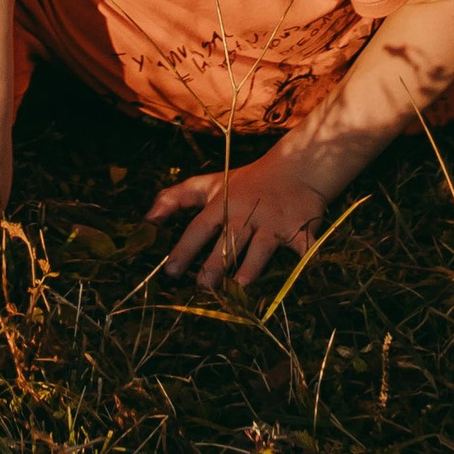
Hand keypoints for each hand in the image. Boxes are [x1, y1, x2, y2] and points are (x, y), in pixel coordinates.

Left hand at [150, 142, 343, 291]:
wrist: (297, 167)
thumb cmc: (248, 181)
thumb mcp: (210, 184)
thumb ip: (176, 198)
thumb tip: (146, 220)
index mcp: (224, 204)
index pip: (198, 228)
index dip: (184, 249)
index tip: (170, 271)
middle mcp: (247, 214)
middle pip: (228, 242)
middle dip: (215, 264)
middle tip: (203, 286)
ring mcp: (274, 223)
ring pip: (261, 249)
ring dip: (251, 268)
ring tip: (239, 286)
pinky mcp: (301, 230)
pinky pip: (304, 249)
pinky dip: (307, 262)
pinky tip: (304, 279)